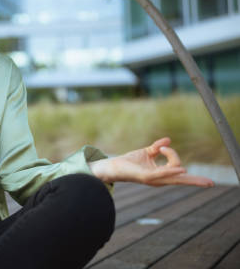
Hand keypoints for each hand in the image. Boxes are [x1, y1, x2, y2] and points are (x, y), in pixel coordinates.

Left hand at [90, 137, 213, 187]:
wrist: (113, 166)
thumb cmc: (129, 162)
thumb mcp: (146, 153)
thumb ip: (158, 147)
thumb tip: (168, 140)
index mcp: (161, 174)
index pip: (179, 172)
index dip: (177, 157)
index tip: (163, 147)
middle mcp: (160, 179)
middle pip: (182, 179)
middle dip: (197, 181)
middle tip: (211, 183)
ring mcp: (154, 179)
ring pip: (174, 174)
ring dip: (173, 159)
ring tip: (165, 152)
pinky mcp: (146, 177)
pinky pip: (162, 174)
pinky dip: (172, 171)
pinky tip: (182, 170)